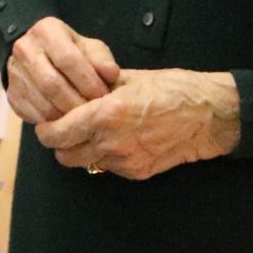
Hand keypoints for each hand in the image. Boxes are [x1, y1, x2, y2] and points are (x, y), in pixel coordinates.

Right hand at [3, 16, 118, 125]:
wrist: (40, 56)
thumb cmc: (72, 52)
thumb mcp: (90, 48)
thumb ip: (102, 60)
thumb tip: (112, 75)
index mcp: (46, 31)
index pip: (68, 59)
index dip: (88, 81)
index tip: (103, 96)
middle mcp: (25, 48)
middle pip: (51, 84)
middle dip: (77, 103)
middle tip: (94, 115)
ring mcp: (14, 72)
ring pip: (42, 103)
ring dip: (66, 117)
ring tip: (84, 121)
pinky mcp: (11, 94)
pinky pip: (34, 115)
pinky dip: (53, 124)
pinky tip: (68, 123)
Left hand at [38, 68, 239, 179]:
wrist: (206, 116)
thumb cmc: (170, 90)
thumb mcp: (127, 79)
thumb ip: (95, 89)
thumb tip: (71, 92)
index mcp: (104, 115)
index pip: (57, 133)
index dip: (45, 130)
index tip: (46, 123)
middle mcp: (111, 142)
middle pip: (64, 155)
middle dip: (59, 143)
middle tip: (63, 129)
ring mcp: (124, 161)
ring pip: (84, 163)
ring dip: (81, 150)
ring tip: (91, 133)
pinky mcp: (137, 172)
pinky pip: (108, 168)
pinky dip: (104, 156)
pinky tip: (116, 139)